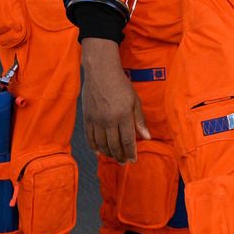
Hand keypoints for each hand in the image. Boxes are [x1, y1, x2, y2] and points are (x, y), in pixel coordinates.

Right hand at [80, 37, 148, 162]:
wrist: (101, 71)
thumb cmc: (121, 85)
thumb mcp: (135, 100)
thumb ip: (139, 120)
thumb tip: (146, 137)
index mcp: (123, 115)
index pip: (127, 140)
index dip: (130, 152)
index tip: (133, 160)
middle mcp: (109, 120)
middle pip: (114, 145)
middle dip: (120, 156)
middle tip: (124, 162)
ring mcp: (96, 120)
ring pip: (101, 144)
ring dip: (108, 153)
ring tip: (114, 157)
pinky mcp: (87, 118)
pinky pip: (89, 137)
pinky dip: (94, 147)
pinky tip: (99, 152)